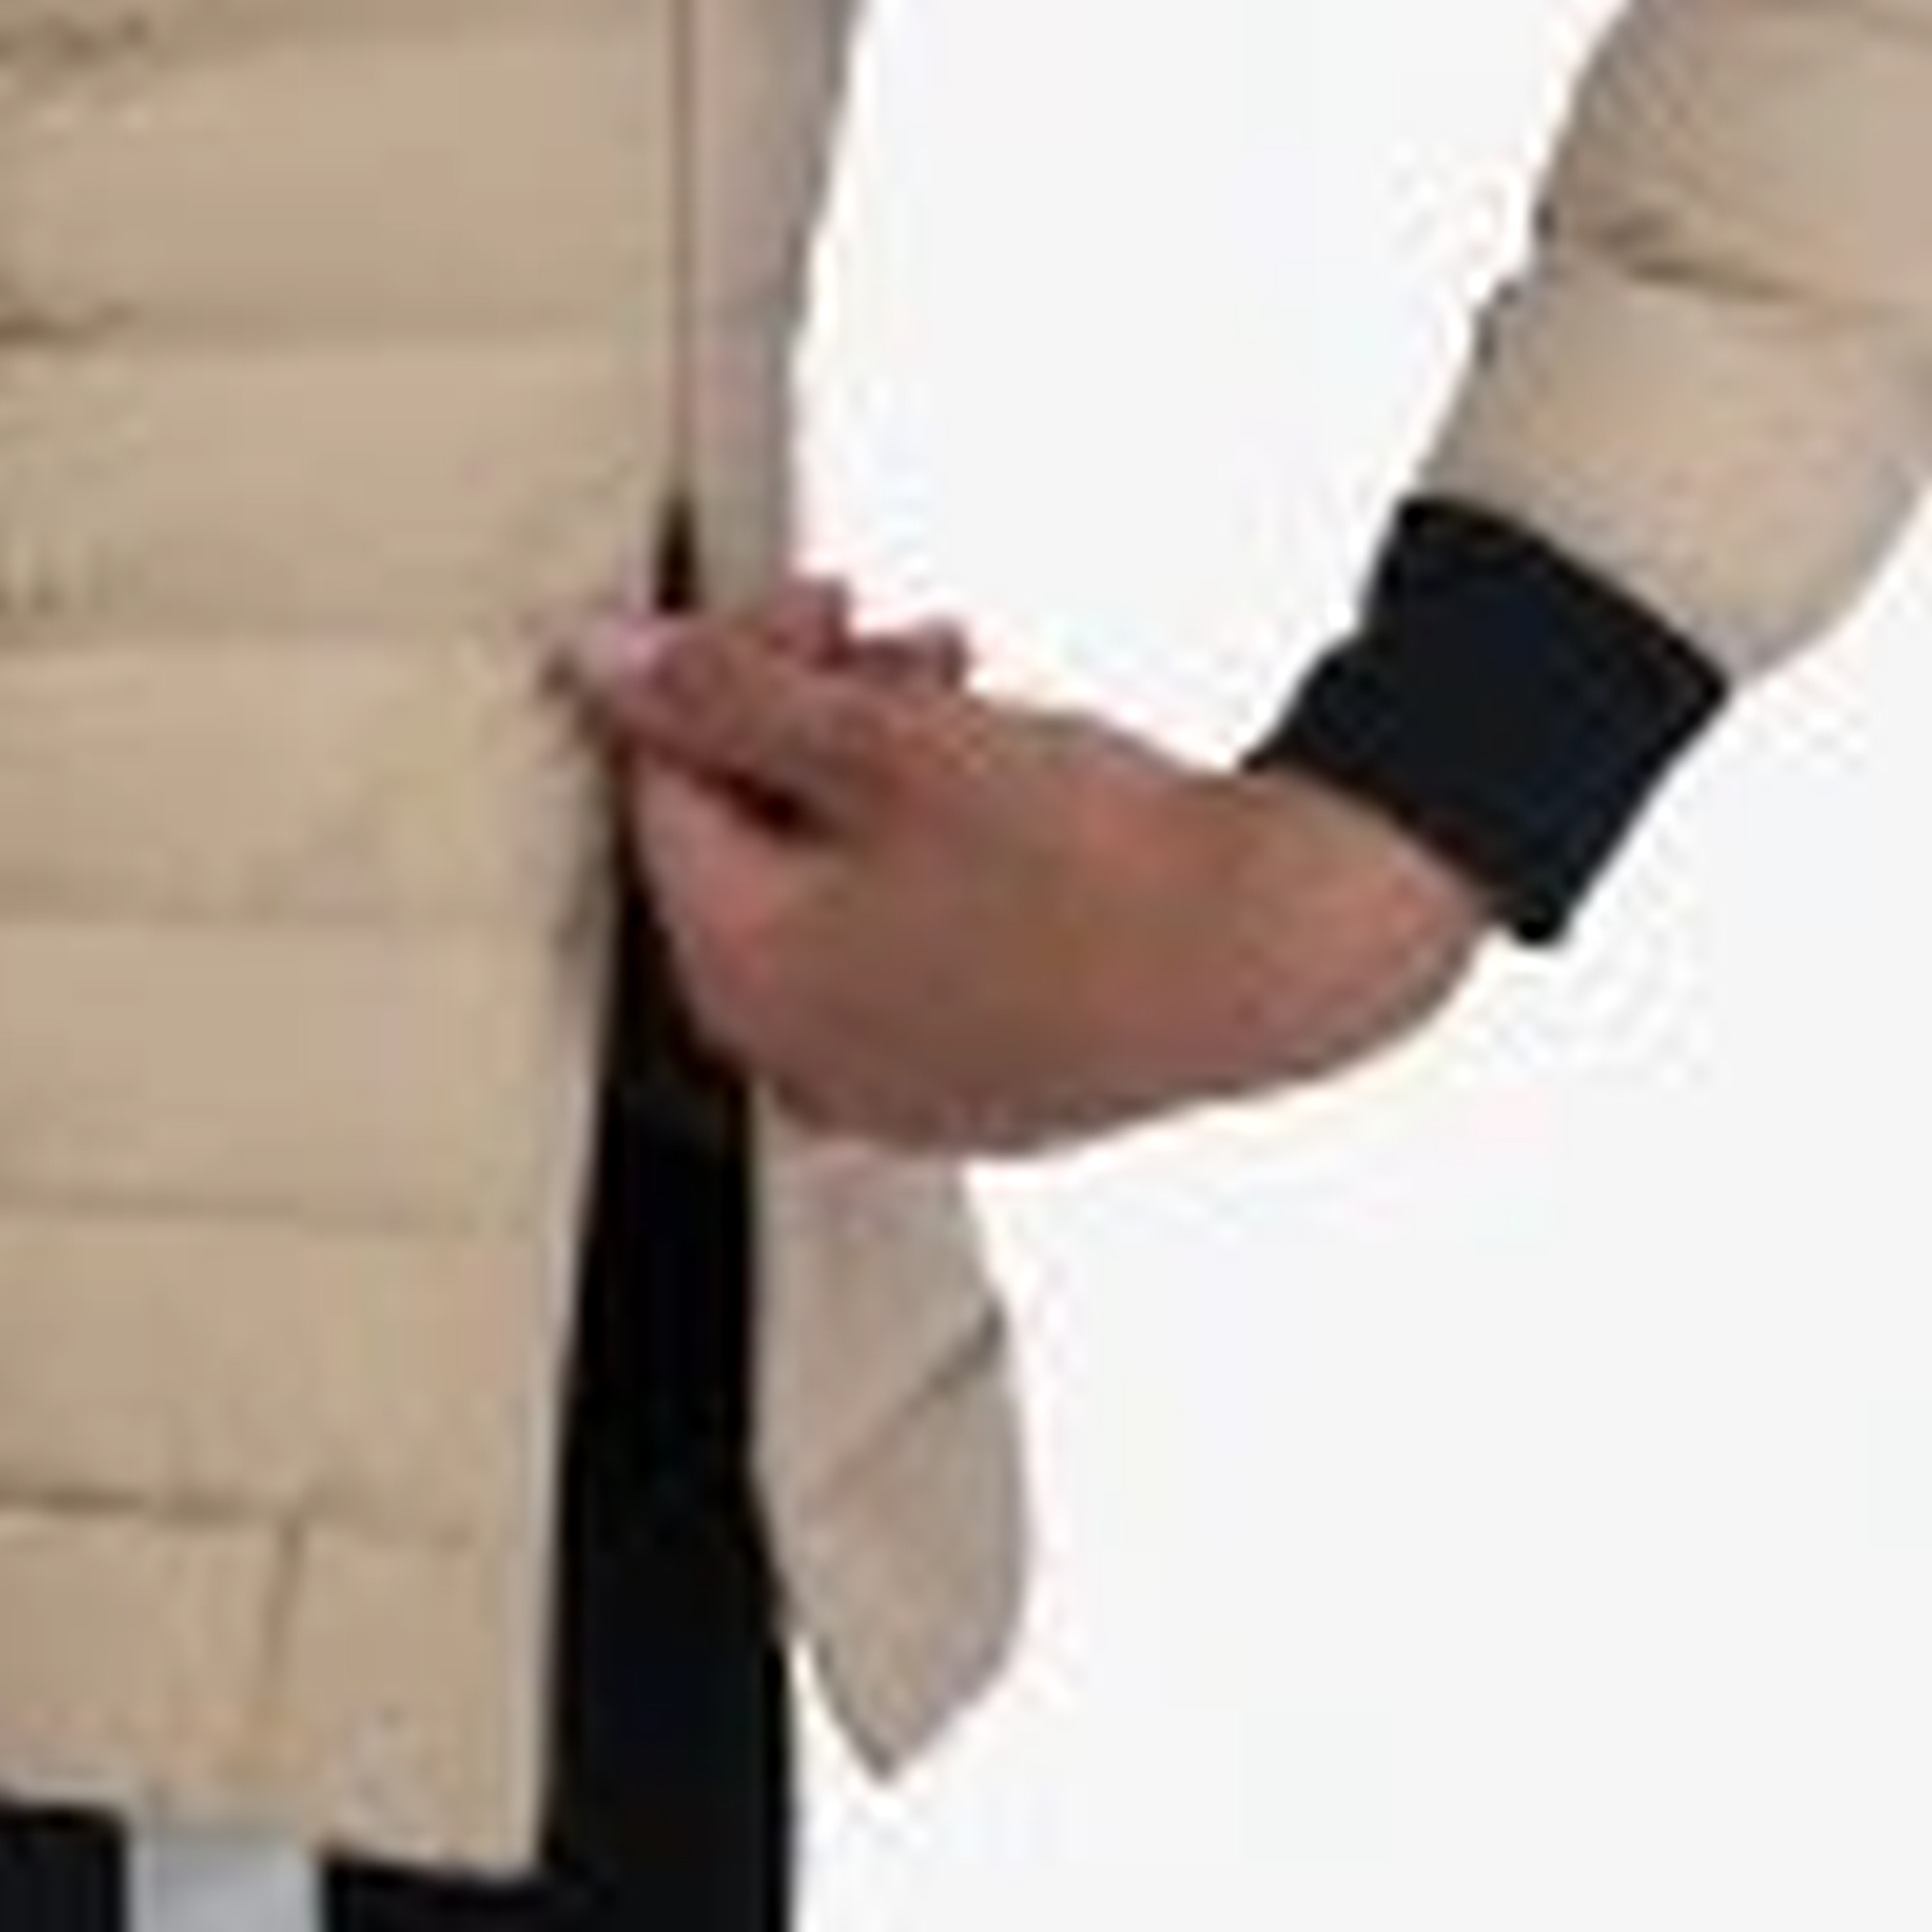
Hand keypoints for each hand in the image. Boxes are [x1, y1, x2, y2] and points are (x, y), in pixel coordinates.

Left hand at [547, 577, 1494, 1154]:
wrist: (1277, 956)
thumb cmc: (1093, 864)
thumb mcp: (887, 743)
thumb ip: (725, 695)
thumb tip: (598, 660)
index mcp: (745, 976)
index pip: (667, 790)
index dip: (730, 668)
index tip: (820, 603)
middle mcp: (795, 1053)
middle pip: (747, 847)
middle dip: (810, 720)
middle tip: (908, 650)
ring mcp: (886, 1081)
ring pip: (829, 893)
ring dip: (875, 777)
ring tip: (976, 707)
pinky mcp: (969, 1082)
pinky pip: (900, 951)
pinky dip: (924, 864)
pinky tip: (1004, 803)